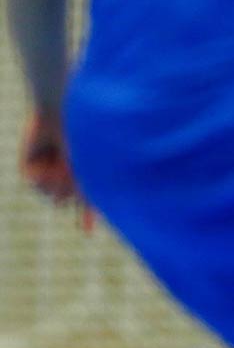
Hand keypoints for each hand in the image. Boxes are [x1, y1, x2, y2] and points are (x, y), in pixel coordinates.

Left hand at [20, 110, 92, 230]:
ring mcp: (46, 168)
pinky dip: (45, 175)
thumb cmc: (86, 139)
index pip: (83, 200)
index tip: (87, 233)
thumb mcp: (91, 172)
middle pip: (63, 200)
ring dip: (59, 183)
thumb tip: (75, 208)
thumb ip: (88, 193)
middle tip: (75, 172)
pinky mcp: (29, 164)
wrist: (67, 114)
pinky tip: (51, 162)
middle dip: (71, 189)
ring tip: (65, 164)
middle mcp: (62, 172)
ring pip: (47, 195)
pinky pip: (34, 183)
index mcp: (82, 172)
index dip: (86, 216)